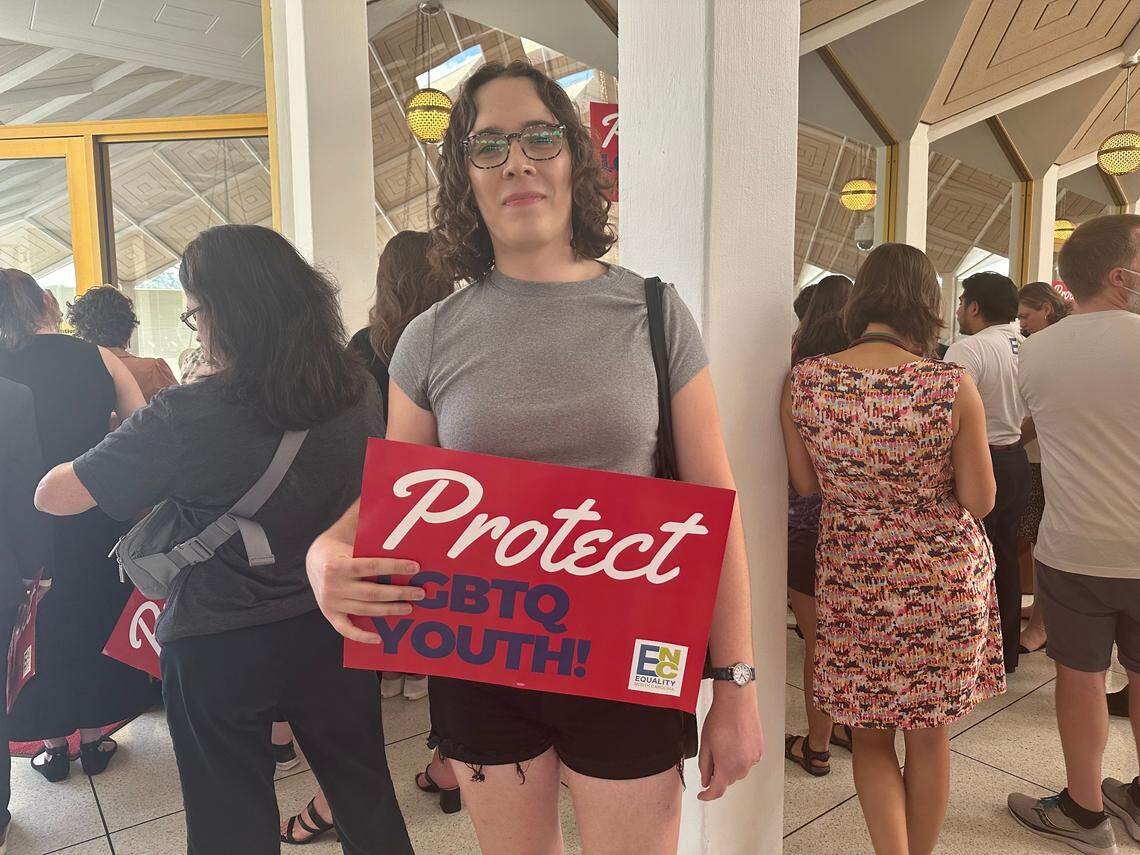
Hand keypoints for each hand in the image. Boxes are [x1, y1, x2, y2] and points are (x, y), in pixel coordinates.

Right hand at [305, 532, 423, 643]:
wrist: (313, 560)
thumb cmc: (340, 550)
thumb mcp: (350, 542)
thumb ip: (371, 546)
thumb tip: (400, 542)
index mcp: (338, 565)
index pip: (372, 566)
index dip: (394, 566)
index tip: (415, 567)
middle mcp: (333, 586)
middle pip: (372, 592)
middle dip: (399, 593)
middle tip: (419, 593)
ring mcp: (331, 603)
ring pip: (365, 609)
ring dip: (389, 610)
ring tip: (409, 607)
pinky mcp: (330, 614)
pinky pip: (346, 630)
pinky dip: (362, 636)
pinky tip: (379, 639)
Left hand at [697, 685, 763, 800]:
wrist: (737, 702)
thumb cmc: (721, 719)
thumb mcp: (705, 745)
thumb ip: (705, 766)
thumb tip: (706, 780)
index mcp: (727, 767)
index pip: (717, 791)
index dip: (707, 795)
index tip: (703, 795)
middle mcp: (743, 766)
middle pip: (728, 780)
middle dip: (719, 773)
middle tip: (712, 758)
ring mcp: (753, 758)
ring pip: (739, 770)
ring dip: (730, 765)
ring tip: (724, 745)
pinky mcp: (759, 750)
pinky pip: (748, 760)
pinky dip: (740, 756)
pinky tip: (734, 742)